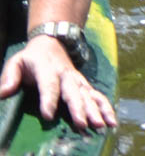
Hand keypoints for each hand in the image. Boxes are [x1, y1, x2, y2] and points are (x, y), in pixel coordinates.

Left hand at [0, 34, 116, 131]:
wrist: (53, 41)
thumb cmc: (32, 57)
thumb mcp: (16, 62)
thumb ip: (9, 77)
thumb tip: (4, 93)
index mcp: (48, 69)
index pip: (49, 85)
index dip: (49, 100)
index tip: (48, 116)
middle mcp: (67, 75)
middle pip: (74, 93)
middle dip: (79, 109)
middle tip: (84, 124)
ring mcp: (78, 80)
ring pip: (89, 95)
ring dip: (97, 110)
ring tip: (102, 125)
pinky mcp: (84, 85)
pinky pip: (97, 96)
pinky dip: (106, 108)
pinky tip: (112, 121)